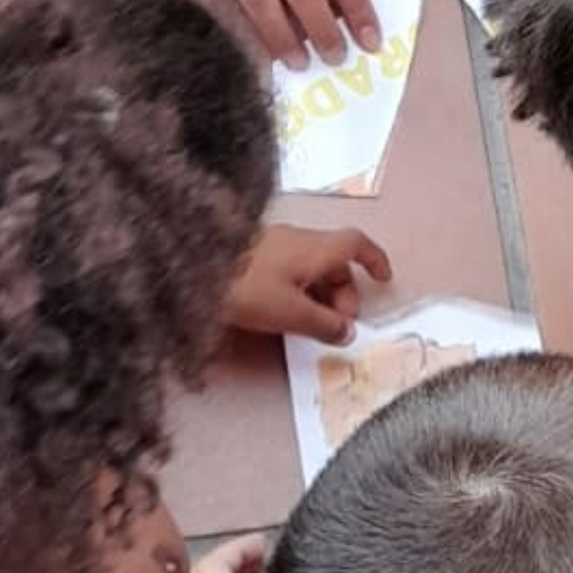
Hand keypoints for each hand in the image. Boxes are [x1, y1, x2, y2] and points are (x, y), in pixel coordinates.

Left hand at [224, 224, 392, 345]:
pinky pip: (289, 269)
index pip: (356, 244)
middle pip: (333, 261)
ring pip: (310, 266)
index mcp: (314, 247)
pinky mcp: (253, 255)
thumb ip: (323, 324)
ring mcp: (274, 245)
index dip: (374, 260)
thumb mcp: (289, 313)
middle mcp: (297, 239)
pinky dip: (298, 289)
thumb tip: (347, 332)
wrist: (188, 268)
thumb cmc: (244, 287)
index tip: (384, 280)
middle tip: (336, 326)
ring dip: (319, 294)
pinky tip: (283, 312)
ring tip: (310, 325)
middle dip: (343, 292)